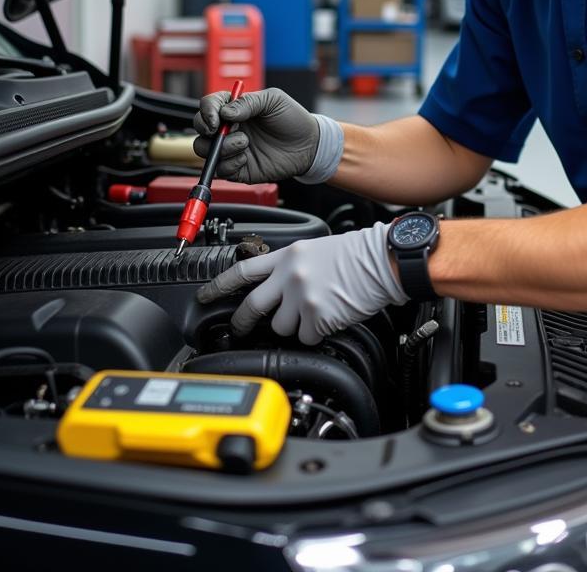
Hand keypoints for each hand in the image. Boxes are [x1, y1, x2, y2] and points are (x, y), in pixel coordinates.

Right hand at [192, 87, 321, 182]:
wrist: (309, 145)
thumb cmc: (292, 119)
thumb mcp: (274, 100)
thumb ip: (249, 102)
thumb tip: (225, 112)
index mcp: (235, 108)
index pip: (209, 105)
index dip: (207, 111)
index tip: (216, 118)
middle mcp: (229, 128)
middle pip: (200, 128)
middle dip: (207, 130)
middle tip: (221, 130)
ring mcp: (232, 148)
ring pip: (205, 150)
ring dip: (221, 147)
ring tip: (245, 143)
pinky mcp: (238, 168)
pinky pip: (221, 169)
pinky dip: (229, 164)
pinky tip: (246, 157)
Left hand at [196, 223, 407, 343]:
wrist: (381, 261)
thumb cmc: (355, 255)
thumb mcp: (315, 250)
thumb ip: (290, 267)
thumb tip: (276, 287)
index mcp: (288, 256)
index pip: (243, 271)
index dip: (219, 285)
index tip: (204, 296)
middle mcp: (290, 276)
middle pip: (252, 306)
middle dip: (242, 322)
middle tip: (239, 328)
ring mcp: (302, 297)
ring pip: (281, 326)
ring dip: (294, 326)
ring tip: (313, 312)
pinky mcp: (316, 317)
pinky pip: (305, 337)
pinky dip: (315, 334)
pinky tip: (328, 319)